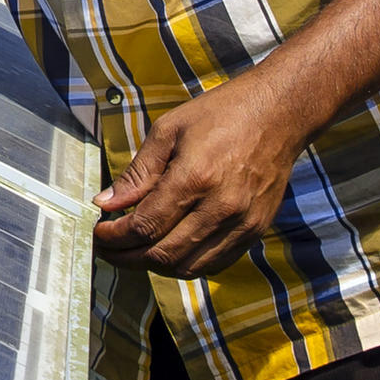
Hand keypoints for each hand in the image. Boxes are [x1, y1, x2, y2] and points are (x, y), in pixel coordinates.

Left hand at [93, 74, 313, 277]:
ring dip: (154, 266)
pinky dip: (186, 264)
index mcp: (195, 178)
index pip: (144, 226)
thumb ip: (137, 172)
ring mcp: (242, 224)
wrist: (280, 112)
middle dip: (126, 257)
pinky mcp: (256, 231)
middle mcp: (220, 208)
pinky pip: (214, 264)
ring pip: (188, 267)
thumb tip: (107, 203)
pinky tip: (169, 249)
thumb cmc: (222, 113)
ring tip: (134, 251)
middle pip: (163, 255)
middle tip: (108, 248)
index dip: (114, 237)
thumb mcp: (169, 130)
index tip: (99, 232)